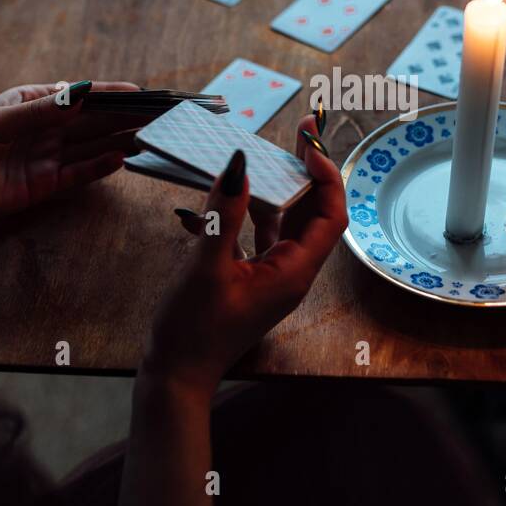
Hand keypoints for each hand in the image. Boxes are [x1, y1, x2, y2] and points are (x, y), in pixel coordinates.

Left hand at [0, 81, 149, 226]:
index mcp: (31, 103)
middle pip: (91, 122)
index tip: (141, 93)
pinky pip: (79, 173)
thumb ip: (42, 112)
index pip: (78, 97)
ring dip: (119, 141)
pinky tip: (121, 160)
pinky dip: (100, 167)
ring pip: (91, 147)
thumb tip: (80, 94)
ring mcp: (45, 157)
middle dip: (123, 117)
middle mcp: (43, 128)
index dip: (110, 95)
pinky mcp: (44, 185)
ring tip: (149, 136)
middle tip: (157, 115)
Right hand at [146, 114, 346, 393]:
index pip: (329, 215)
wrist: (176, 373)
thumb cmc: (192, 329)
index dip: (326, 176)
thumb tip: (240, 164)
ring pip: (284, 220)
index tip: (308, 145)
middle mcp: (290, 271)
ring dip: (277, 186)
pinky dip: (248, 211)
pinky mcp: (250, 276)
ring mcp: (271, 274)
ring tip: (266, 152)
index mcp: (293, 272)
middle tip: (300, 131)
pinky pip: (258, 234)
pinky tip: (225, 194)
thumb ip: (224, 213)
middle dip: (308, 170)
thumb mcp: (206, 266)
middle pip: (312, 212)